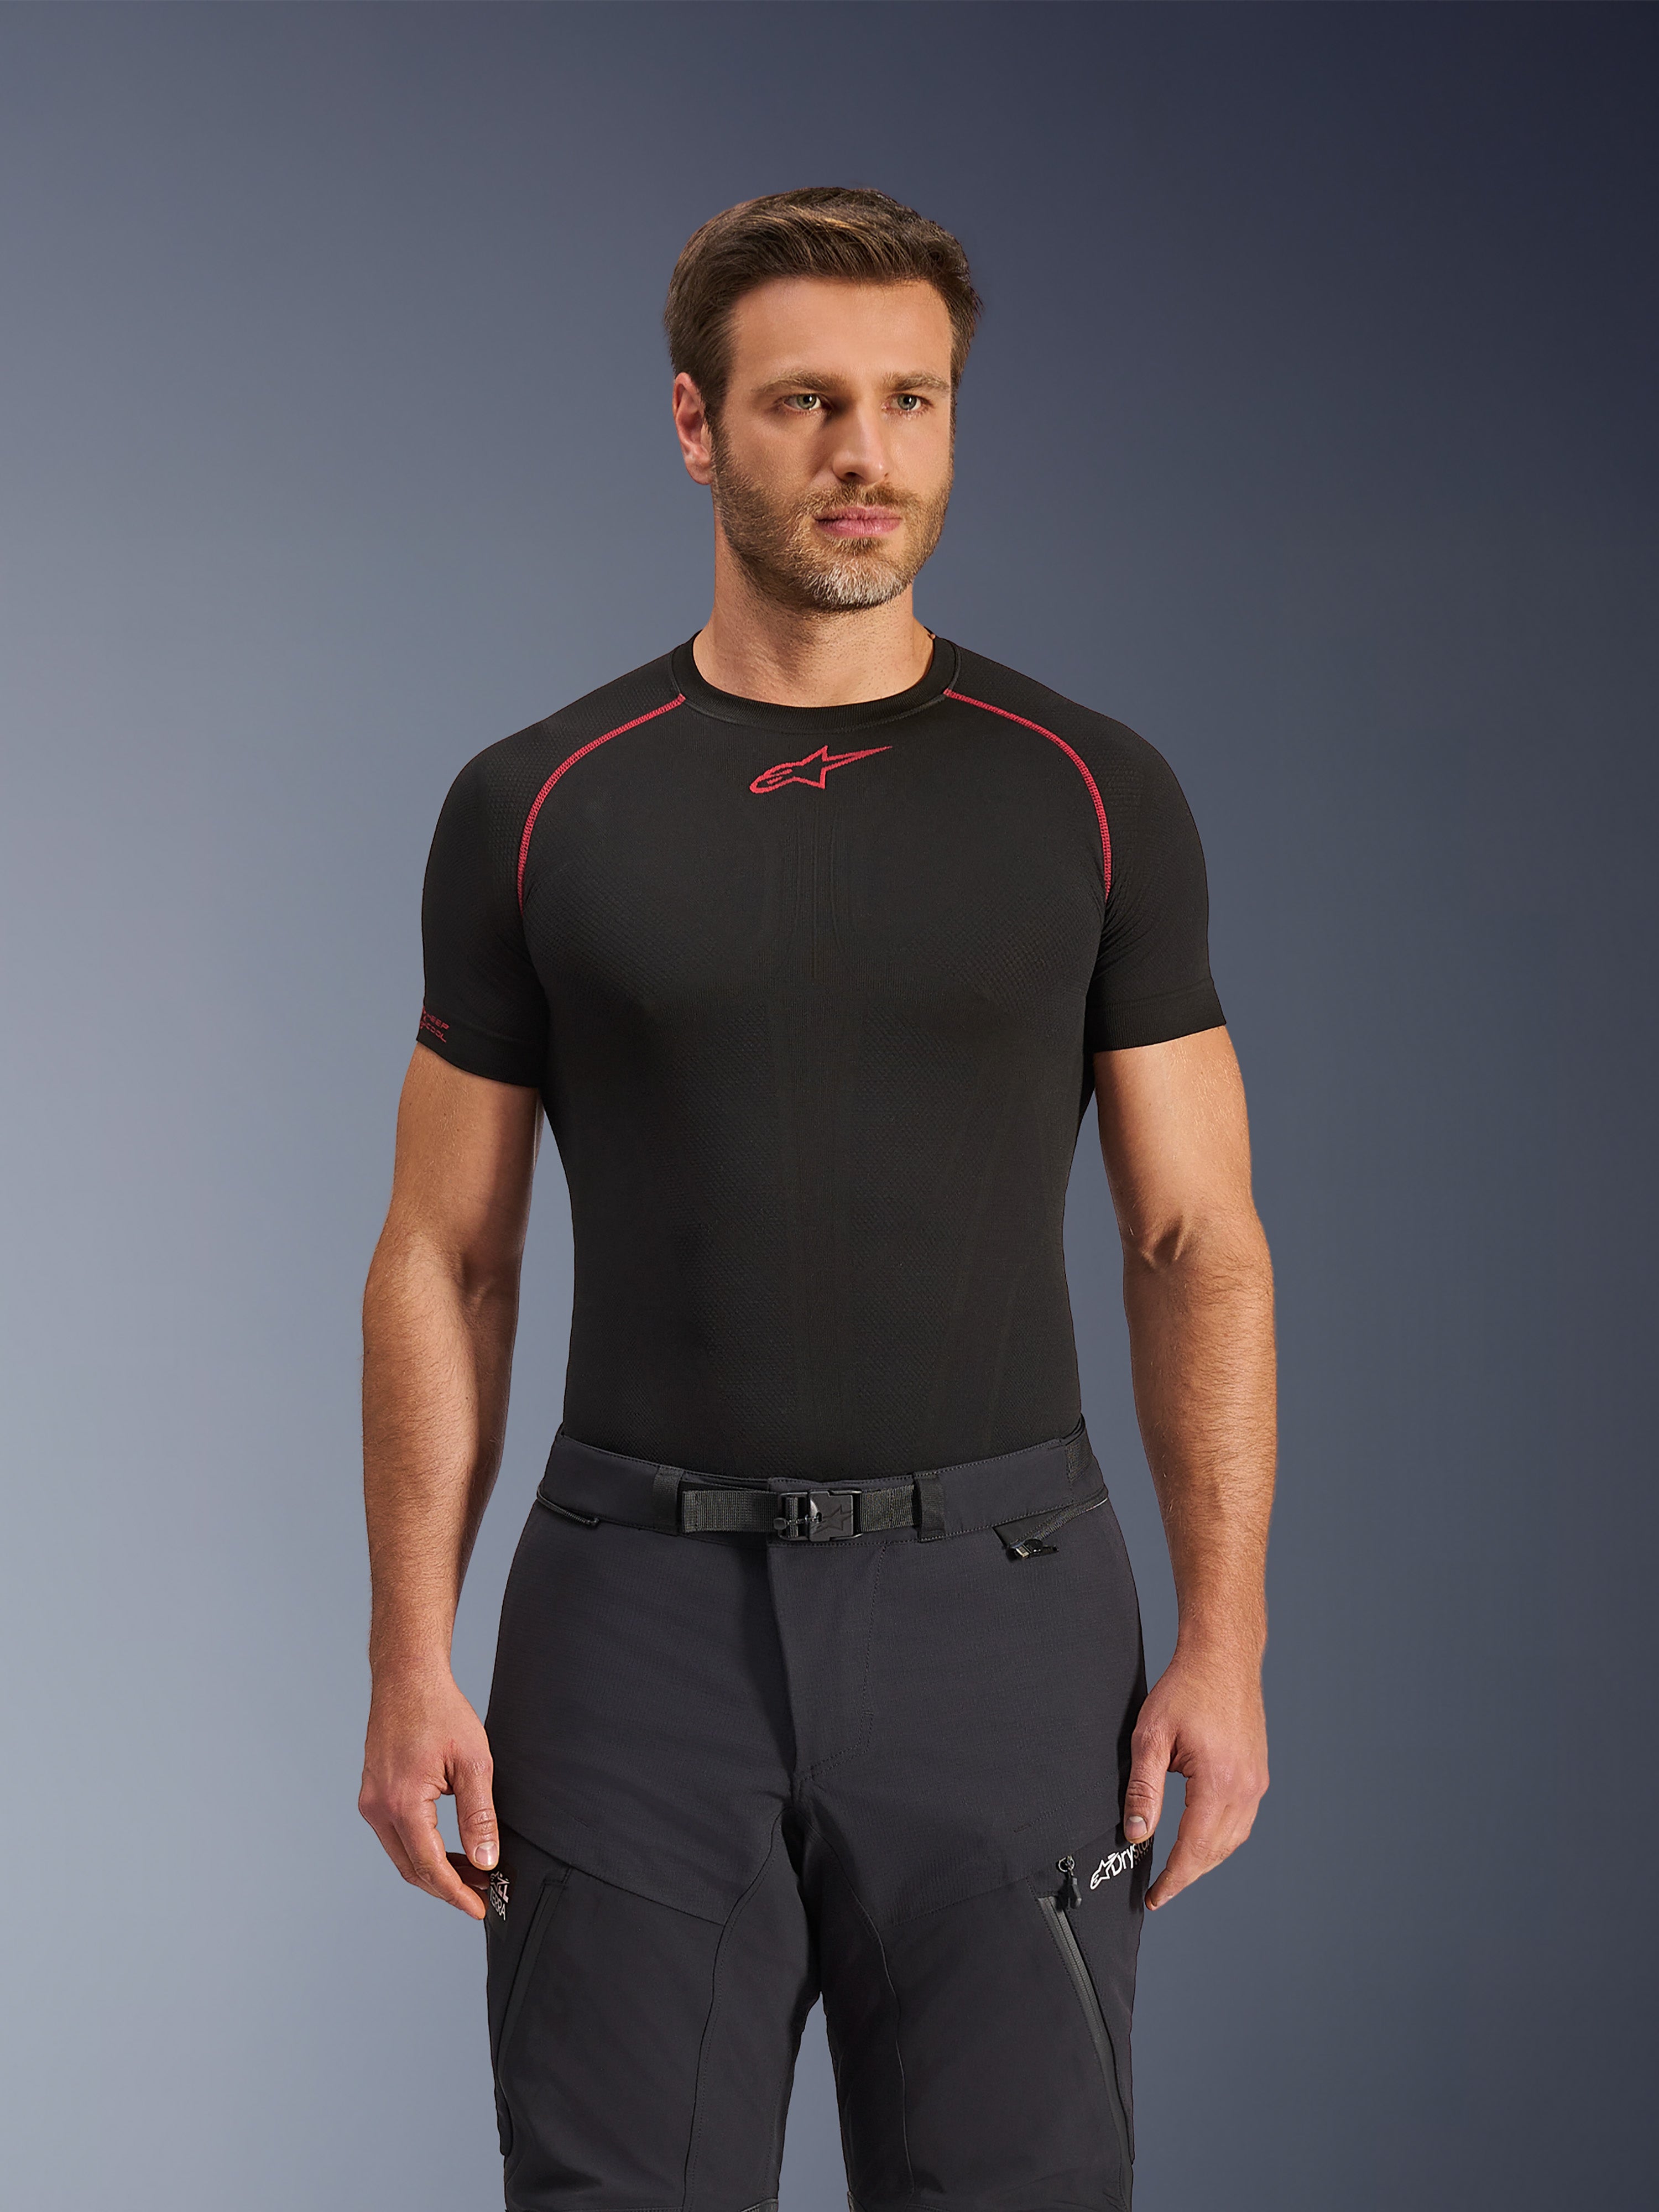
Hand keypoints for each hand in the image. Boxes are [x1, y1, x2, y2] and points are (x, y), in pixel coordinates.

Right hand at [358, 1666, 498, 1918]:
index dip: (457, 1892)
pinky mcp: (373, 1795)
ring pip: (402, 1855)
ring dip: (434, 1870)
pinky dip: (421, 1849)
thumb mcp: (472, 1762)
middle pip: (411, 1869)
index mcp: (402, 1803)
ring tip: (473, 1872)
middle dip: (447, 1887)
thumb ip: (478, 1816)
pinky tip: (448, 1848)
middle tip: (483, 1893)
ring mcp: (371, 1802)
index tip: (481, 1908)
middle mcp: (378, 1808)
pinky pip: (396, 1836)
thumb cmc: (440, 1712)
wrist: (407, 1678)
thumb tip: (485, 1860)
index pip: (429, 1866)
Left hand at [1123, 1642, 1267, 1911]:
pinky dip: (1220, 1839)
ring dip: (1205, 1859)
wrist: (1223, 1657)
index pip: (1194, 1849)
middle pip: (1216, 1851)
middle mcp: (1245, 1788)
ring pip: (1232, 1840)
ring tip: (1177, 1869)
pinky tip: (1200, 1838)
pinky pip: (1241, 1821)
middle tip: (1161, 1889)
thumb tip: (1137, 1833)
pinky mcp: (1258, 1774)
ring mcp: (1257, 1782)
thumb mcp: (1151, 1736)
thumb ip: (1144, 1789)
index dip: (1173, 1878)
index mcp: (1219, 1782)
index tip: (1155, 1897)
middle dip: (1188, 1875)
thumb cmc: (1187, 1688)